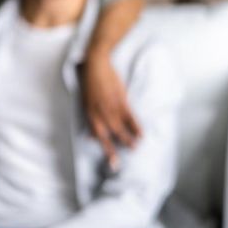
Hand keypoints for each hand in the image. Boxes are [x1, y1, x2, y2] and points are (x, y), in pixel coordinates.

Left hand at [83, 49, 140, 169]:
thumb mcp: (85, 102)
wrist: (96, 63)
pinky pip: (129, 116)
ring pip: (120, 127)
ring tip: (134, 148)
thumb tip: (88, 138)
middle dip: (114, 150)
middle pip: (108, 134)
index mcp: (89, 113)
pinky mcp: (121, 98)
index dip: (104, 149)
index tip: (111, 162)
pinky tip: (141, 134)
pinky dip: (135, 126)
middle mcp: (99, 112)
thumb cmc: (89, 83)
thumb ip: (90, 121)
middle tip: (119, 164)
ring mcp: (110, 105)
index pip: (97, 135)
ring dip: (128, 139)